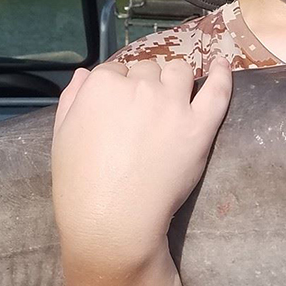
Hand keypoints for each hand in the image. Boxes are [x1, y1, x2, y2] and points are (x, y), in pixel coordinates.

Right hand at [52, 57, 232, 265]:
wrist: (112, 220)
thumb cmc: (80, 184)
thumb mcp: (62, 134)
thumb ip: (72, 98)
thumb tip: (84, 75)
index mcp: (103, 85)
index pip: (115, 71)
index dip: (118, 89)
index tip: (119, 110)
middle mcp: (140, 86)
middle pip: (148, 70)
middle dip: (145, 86)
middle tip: (142, 116)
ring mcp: (172, 104)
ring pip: (179, 72)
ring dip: (174, 81)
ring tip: (172, 100)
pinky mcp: (199, 126)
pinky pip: (218, 89)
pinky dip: (223, 74)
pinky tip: (222, 64)